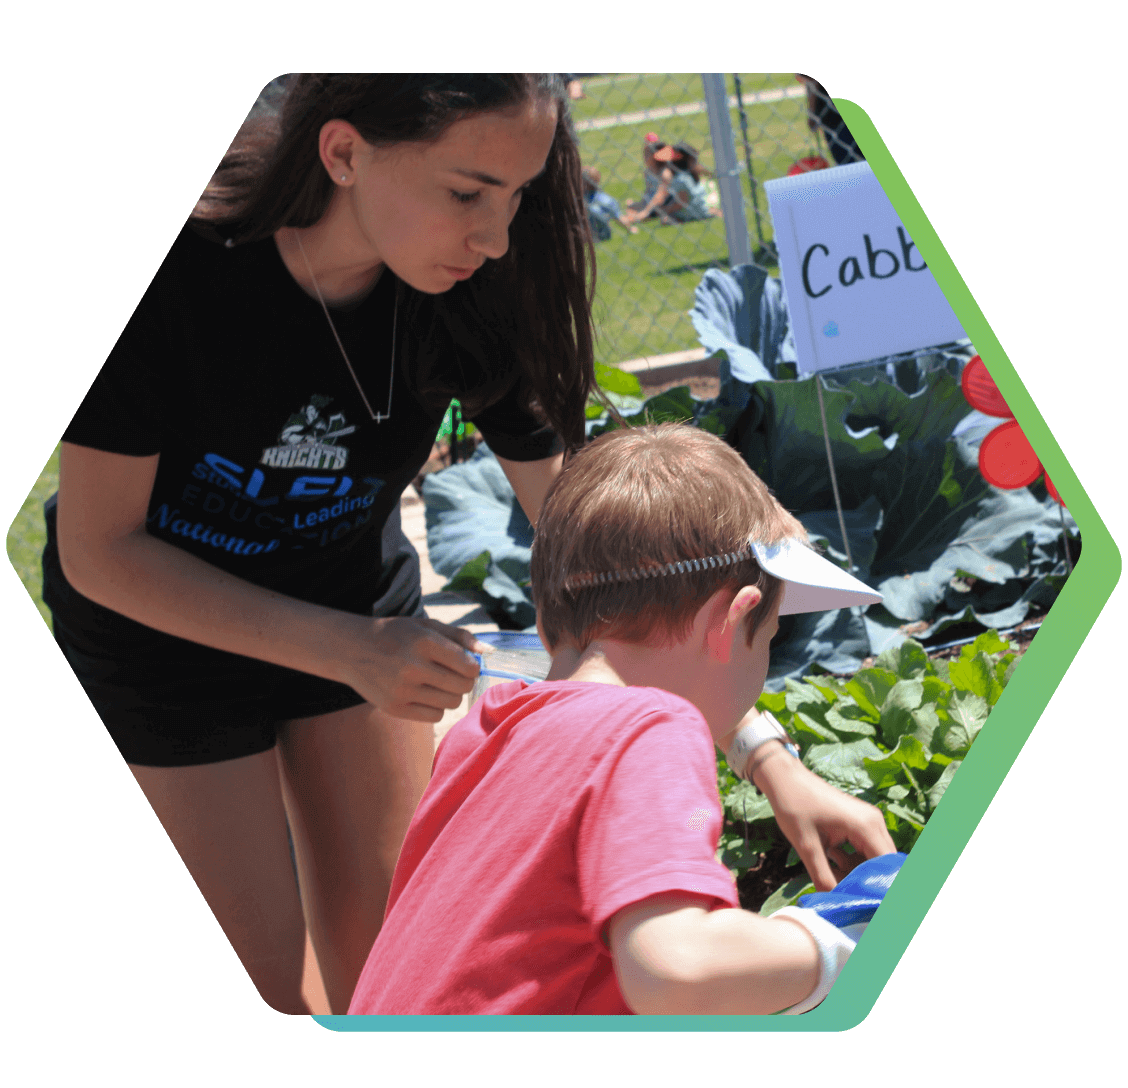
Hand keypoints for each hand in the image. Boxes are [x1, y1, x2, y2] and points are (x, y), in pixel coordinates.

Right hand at [340, 615, 487, 722]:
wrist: (352, 649)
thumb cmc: (397, 635)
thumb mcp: (426, 625)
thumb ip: (459, 636)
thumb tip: (487, 652)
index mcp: (424, 642)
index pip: (469, 666)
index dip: (473, 666)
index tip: (466, 663)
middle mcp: (412, 666)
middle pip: (462, 686)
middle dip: (464, 680)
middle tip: (453, 674)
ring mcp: (402, 690)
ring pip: (451, 703)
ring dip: (450, 694)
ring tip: (437, 682)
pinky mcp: (394, 708)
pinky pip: (435, 716)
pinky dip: (436, 707)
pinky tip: (425, 694)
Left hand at [751, 745, 895, 890]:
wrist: (784, 778)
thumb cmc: (794, 806)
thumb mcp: (806, 847)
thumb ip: (824, 878)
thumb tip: (836, 903)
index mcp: (866, 826)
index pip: (886, 868)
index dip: (876, 888)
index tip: (861, 903)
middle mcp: (875, 822)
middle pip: (883, 865)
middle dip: (866, 881)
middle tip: (842, 888)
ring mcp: (869, 820)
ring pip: (874, 858)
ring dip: (858, 870)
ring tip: (832, 868)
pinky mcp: (861, 822)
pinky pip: (866, 849)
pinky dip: (853, 859)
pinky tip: (831, 856)